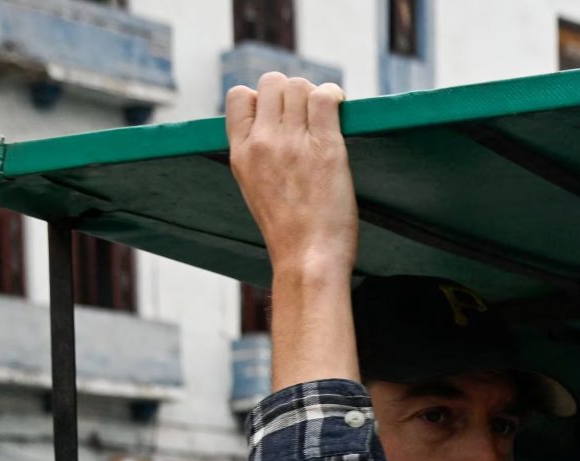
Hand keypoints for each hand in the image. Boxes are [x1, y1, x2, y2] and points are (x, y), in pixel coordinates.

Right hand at [227, 72, 356, 282]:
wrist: (308, 259)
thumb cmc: (289, 233)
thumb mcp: (255, 188)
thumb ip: (257, 156)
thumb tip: (270, 130)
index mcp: (240, 152)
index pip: (239, 96)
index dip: (262, 98)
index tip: (280, 115)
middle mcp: (262, 142)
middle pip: (272, 83)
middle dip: (292, 92)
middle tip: (309, 116)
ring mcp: (292, 143)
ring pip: (299, 86)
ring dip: (315, 95)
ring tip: (326, 117)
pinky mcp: (325, 147)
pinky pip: (325, 99)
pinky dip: (335, 96)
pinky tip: (340, 108)